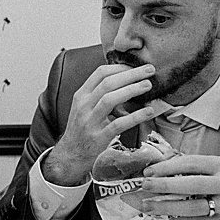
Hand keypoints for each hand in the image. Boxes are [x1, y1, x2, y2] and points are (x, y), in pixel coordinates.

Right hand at [44, 63, 157, 185]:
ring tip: (148, 85)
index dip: (120, 67)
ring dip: (131, 90)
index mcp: (81, 96)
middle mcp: (84, 106)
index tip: (135, 65)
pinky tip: (148, 112)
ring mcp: (90, 122)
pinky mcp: (99, 138)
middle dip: (130, 74)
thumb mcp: (84, 107)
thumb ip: (100, 94)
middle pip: (107, 83)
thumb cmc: (82, 129)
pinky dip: (135, 117)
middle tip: (149, 70)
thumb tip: (126, 80)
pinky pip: (118, 124)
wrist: (70, 155)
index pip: (100, 73)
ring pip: (110, 100)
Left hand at [139, 154, 219, 219]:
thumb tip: (164, 165)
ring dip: (166, 206)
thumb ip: (196, 168)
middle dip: (164, 185)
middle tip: (146, 185)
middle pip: (191, 184)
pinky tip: (162, 219)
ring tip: (149, 205)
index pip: (191, 163)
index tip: (151, 170)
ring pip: (191, 206)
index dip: (168, 167)